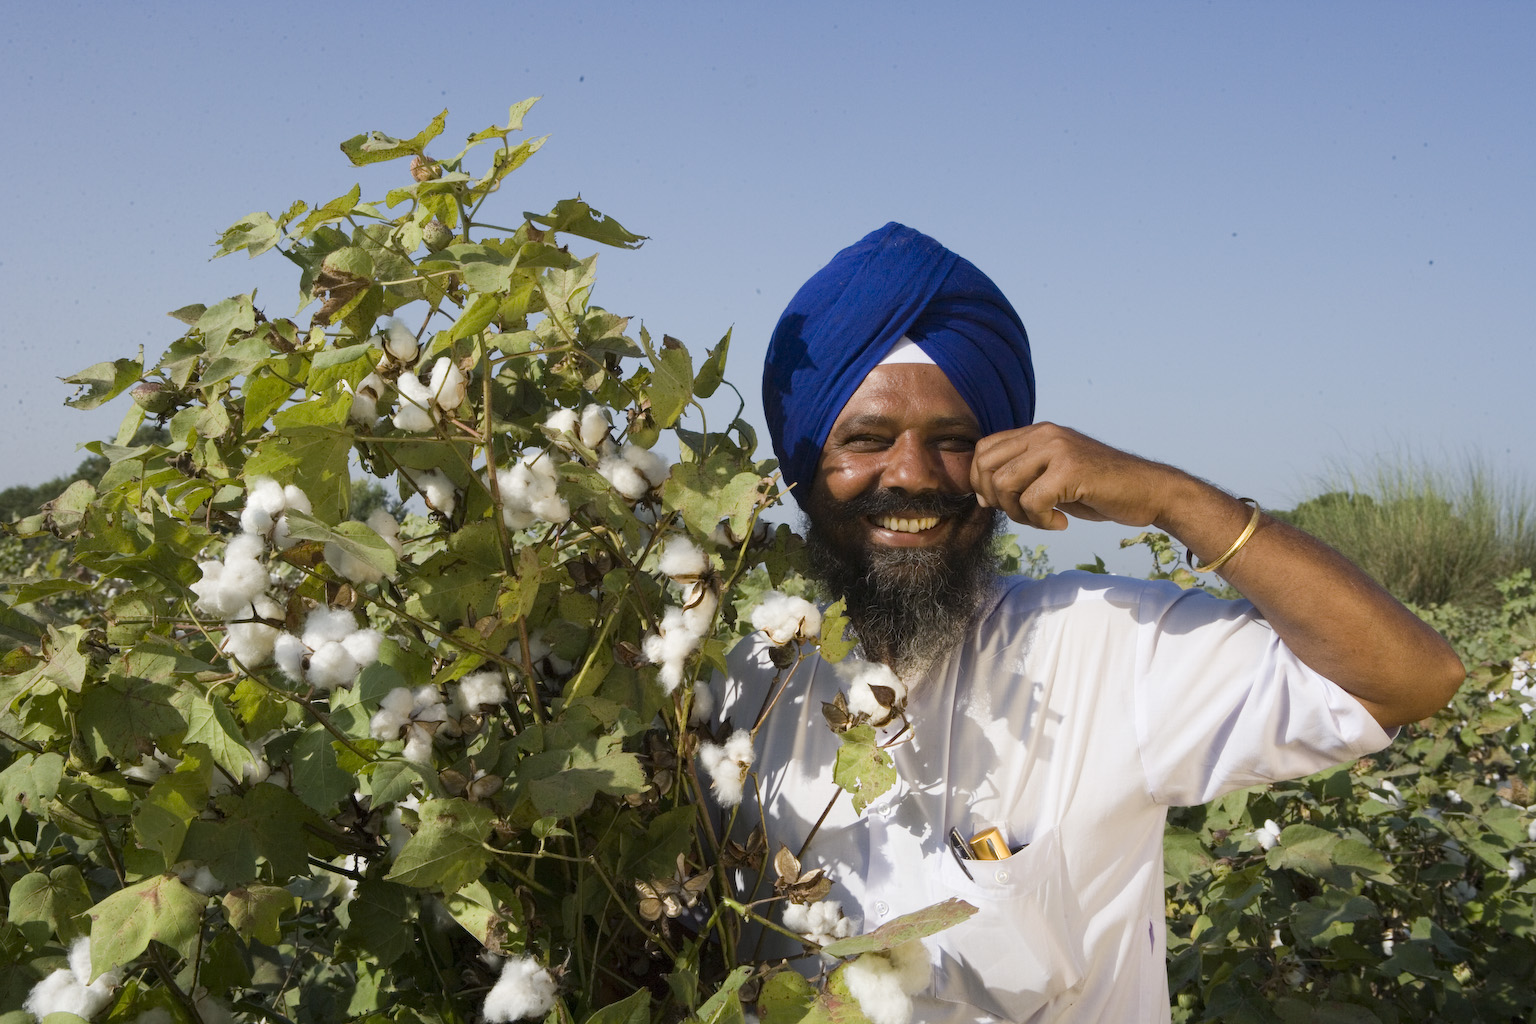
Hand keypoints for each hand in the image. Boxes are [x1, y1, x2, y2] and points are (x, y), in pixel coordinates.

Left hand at [969, 422, 1180, 530]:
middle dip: (996, 500)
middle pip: (986, 467)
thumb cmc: (1099, 490)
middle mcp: (1045, 434)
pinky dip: (1041, 521)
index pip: (983, 450)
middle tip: (1024, 515)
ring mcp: (1058, 448)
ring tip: (1045, 519)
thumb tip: (982, 495)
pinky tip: (1061, 522)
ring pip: (1004, 484)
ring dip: (1019, 514)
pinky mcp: (1070, 468)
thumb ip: (1021, 478)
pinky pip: (1031, 501)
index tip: (1002, 505)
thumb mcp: (1053, 477)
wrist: (1148, 491)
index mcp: (1037, 432)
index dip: (981, 482)